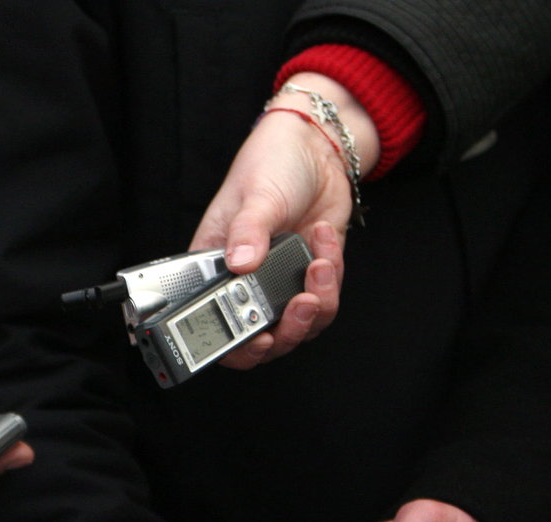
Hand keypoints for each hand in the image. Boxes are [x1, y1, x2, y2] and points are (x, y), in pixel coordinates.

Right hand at [190, 73, 376, 366]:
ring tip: (320, 266)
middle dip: (287, 331)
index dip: (235, 345)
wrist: (316, 147)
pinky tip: (326, 243)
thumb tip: (240, 263)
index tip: (257, 339)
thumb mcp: (255, 195)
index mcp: (218, 269)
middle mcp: (247, 283)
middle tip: (300, 305)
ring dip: (317, 304)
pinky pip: (326, 300)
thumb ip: (247, 231)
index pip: (217, 322)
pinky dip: (333, 279)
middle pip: (263, 339)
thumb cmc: (271, 164)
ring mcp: (281, 283)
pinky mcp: (312, 277)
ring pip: (299, 327)